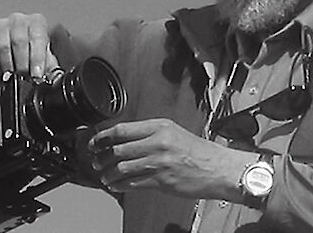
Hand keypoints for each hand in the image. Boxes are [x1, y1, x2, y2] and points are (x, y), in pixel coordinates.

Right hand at [0, 12, 58, 79]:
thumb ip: (50, 68)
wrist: (9, 49)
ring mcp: (0, 25)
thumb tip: (55, 80)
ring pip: (2, 47)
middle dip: (22, 64)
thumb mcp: (43, 58)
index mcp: (36, 22)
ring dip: (8, 67)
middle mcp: (18, 20)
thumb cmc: (30, 52)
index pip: (37, 37)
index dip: (37, 58)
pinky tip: (0, 75)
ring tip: (12, 78)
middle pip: (19, 41)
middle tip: (24, 78)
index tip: (36, 75)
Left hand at [87, 118, 253, 200]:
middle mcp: (158, 142)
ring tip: (104, 176)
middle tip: (95, 161)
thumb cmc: (197, 151)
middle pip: (118, 149)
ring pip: (122, 168)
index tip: (94, 142)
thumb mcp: (173, 132)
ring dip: (109, 174)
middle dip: (102, 157)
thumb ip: (150, 134)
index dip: (103, 137)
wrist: (218, 168)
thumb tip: (124, 139)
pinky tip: (117, 185)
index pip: (122, 129)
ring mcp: (159, 162)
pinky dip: (120, 185)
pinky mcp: (162, 180)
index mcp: (159, 126)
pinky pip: (133, 183)